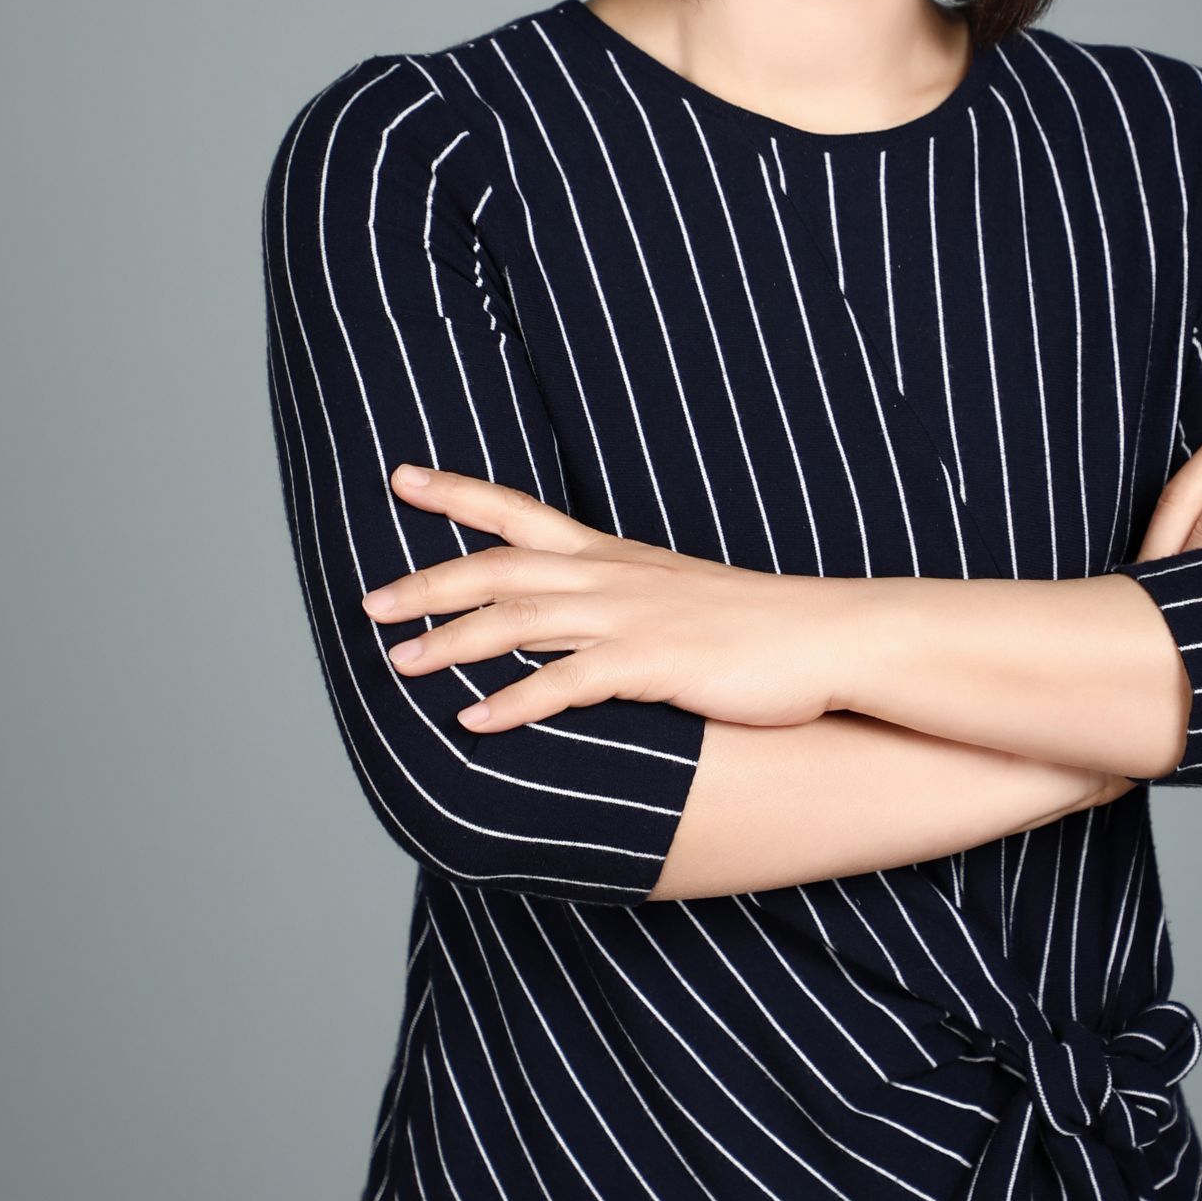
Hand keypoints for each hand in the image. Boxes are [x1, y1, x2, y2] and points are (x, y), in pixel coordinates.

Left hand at [360, 467, 844, 734]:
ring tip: (398, 664)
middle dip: (429, 582)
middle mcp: (612, 578)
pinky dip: (514, 702)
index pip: (521, 513)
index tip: (402, 478)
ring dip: (452, 643)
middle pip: (499, 568)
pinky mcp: (652, 665)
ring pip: (519, 621)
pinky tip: (474, 722)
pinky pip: (566, 684)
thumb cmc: (759, 627)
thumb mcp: (680, 597)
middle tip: (370, 602)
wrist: (830, 637)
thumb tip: (586, 617)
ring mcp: (630, 618)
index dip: (458, 494)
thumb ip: (626, 599)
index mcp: (614, 557)